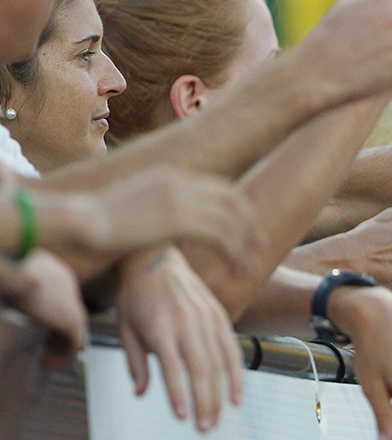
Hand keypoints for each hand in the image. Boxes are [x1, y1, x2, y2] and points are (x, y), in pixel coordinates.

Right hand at [0, 250, 85, 369]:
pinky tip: (46, 363)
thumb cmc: (6, 270)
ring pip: (76, 332)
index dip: (55, 319)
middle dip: (60, 335)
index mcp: (57, 274)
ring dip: (62, 349)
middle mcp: (69, 286)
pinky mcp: (71, 319)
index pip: (64, 300)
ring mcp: (72, 303)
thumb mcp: (14, 279)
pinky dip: (63, 357)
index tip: (43, 332)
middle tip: (46, 349)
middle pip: (73, 315)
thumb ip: (19, 288)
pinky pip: (74, 344)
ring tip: (46, 360)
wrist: (11, 265)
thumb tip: (11, 301)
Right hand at [72, 166, 259, 275]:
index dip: (240, 211)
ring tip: (249, 268)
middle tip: (260, 248)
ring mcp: (180, 198)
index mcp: (171, 176)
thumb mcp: (135, 209)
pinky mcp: (178, 218)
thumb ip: (159, 213)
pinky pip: (220, 235)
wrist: (77, 220)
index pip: (220, 189)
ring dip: (244, 246)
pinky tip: (236, 269)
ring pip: (230, 221)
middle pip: (232, 201)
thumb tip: (170, 229)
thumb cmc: (97, 224)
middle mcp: (180, 182)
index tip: (249, 231)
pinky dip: (233, 253)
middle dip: (250, 226)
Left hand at [116, 247, 242, 432]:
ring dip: (220, 394)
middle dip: (205, 402)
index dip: (179, 395)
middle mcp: (187, 323)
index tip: (181, 416)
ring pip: (220, 363)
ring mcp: (207, 319)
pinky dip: (237, 374)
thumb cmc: (136, 294)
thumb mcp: (126, 328)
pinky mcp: (219, 316)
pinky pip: (232, 349)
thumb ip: (136, 361)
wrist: (156, 258)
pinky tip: (236, 395)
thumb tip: (142, 392)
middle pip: (202, 370)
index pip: (174, 368)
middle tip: (204, 427)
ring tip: (216, 417)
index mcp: (161, 327)